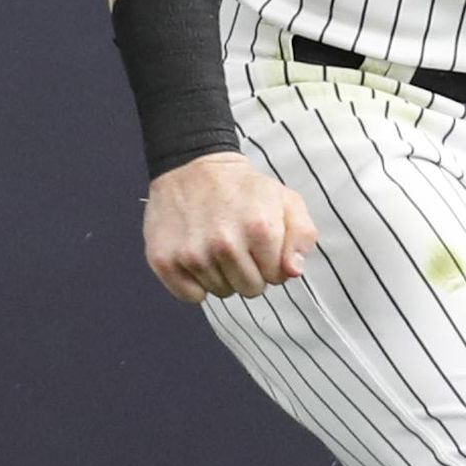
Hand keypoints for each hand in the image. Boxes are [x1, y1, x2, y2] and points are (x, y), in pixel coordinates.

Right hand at [143, 152, 318, 303]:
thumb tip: (292, 271)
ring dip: (223, 276)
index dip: (272, 264)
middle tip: (240, 247)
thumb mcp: (286, 200)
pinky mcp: (164, 261)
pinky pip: (190, 296)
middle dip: (250, 273)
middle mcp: (225, 245)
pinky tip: (198, 258)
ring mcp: (192, 255)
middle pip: (250, 289)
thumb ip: (301, 235)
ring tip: (217, 247)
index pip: (277, 277)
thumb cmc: (243, 188)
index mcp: (260, 229)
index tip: (262, 247)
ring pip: (221, 292)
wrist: (193, 168)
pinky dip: (195, 284)